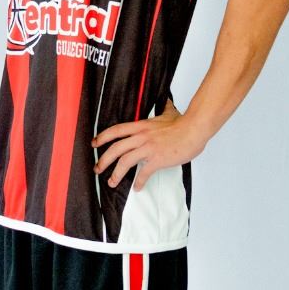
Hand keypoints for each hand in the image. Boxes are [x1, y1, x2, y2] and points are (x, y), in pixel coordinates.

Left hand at [91, 98, 205, 191]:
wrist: (194, 130)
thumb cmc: (183, 124)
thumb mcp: (169, 113)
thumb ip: (164, 108)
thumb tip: (165, 101)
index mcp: (141, 126)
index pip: (116, 130)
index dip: (102, 137)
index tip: (94, 143)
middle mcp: (141, 137)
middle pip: (115, 149)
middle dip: (103, 160)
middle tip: (97, 168)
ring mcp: (148, 149)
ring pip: (124, 162)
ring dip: (116, 174)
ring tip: (112, 182)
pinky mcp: (157, 159)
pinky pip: (143, 173)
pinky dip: (139, 182)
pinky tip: (137, 188)